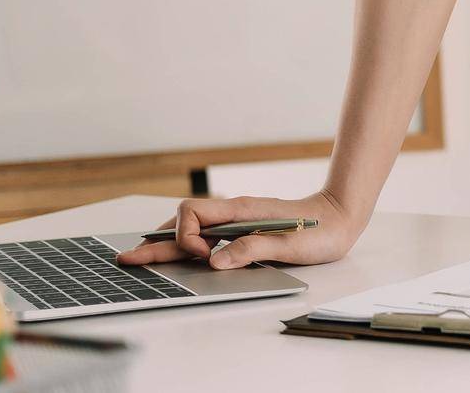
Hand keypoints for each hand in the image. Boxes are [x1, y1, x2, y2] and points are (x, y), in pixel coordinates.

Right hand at [113, 190, 359, 269]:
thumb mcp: (291, 244)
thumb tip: (215, 260)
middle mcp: (234, 212)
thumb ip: (253, 248)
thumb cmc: (320, 230)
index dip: (187, 236)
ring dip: (167, 241)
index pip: (193, 213)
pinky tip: (177, 252)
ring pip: (192, 226)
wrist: (340, 216)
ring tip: (142, 255)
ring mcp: (237, 220)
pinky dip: (186, 242)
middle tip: (128, 258)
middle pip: (184, 221)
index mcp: (241, 210)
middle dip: (156, 241)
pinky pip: (207, 233)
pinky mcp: (244, 230)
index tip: (202, 256)